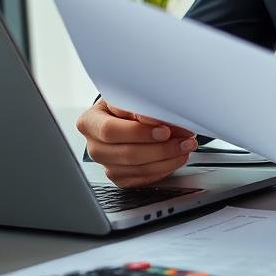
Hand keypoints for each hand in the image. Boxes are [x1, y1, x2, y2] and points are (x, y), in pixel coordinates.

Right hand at [76, 99, 197, 187]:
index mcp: (89, 122)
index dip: (139, 132)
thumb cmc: (123, 106)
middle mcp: (94, 146)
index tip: (165, 129)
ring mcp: (106, 165)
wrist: (122, 117)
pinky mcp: (120, 178)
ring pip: (138, 168)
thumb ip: (139, 107)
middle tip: (184, 138)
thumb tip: (156, 120)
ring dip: (168, 158)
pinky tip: (176, 157)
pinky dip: (164, 168)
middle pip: (127, 153)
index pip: (111, 130)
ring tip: (186, 146)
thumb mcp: (127, 98)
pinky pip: (143, 177)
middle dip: (161, 147)